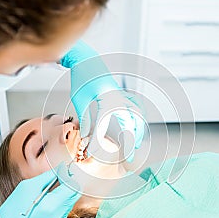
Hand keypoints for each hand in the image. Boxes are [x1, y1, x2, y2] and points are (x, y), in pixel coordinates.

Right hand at [0, 163, 80, 217]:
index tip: (64, 170)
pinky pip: (65, 208)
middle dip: (70, 183)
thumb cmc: (13, 208)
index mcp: (52, 205)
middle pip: (75, 194)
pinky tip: (50, 197)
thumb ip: (48, 176)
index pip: (72, 186)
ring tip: (52, 187)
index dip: (70, 176)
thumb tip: (61, 168)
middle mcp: (59, 215)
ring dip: (66, 191)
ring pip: (71, 201)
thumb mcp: (29, 186)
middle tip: (60, 176)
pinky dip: (61, 200)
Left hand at [61, 41, 144, 161]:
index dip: (97, 140)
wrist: (87, 59)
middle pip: (130, 124)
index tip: (92, 152)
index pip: (103, 125)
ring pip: (137, 116)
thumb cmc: (82, 77)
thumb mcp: (79, 98)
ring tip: (136, 145)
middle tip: (130, 158)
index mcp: (105, 98)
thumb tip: (87, 136)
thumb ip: (86, 118)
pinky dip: (139, 119)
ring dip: (139, 132)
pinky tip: (137, 127)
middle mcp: (118, 97)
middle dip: (131, 142)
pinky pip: (136, 108)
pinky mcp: (122, 94)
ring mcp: (122, 95)